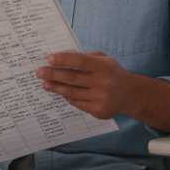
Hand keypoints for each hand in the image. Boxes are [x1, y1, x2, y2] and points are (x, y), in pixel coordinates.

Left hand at [35, 51, 169, 132]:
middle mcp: (103, 83)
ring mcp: (100, 99)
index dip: (64, 60)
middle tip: (39, 72)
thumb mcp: (104, 60)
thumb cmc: (112, 73)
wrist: (129, 95)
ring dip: (56, 88)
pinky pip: (77, 103)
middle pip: (72, 79)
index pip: (81, 62)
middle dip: (53, 75)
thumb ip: (86, 58)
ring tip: (45, 83)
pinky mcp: (98, 111)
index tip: (49, 58)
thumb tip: (62, 59)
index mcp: (104, 67)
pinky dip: (67, 97)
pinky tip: (60, 92)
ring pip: (72, 93)